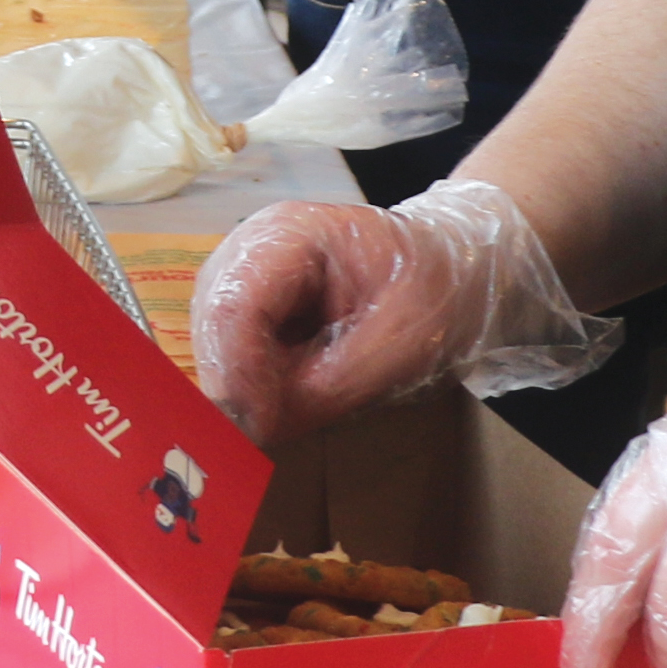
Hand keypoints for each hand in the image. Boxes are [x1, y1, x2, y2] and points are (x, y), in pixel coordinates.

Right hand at [190, 180, 618, 448]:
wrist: (455, 270)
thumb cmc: (436, 293)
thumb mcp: (397, 345)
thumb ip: (322, 389)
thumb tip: (251, 431)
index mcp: (290, 234)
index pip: (235, 304)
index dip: (238, 372)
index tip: (260, 428)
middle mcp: (250, 247)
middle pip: (211, 320)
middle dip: (232, 383)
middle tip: (264, 433)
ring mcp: (244, 274)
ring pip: (210, 338)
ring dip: (238, 386)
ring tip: (275, 418)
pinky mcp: (250, 305)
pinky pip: (229, 350)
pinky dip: (248, 384)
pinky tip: (276, 402)